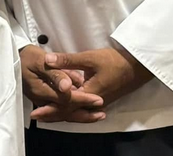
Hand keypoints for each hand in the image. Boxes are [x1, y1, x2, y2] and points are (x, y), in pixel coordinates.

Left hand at [32, 47, 152, 122]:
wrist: (136, 66)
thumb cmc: (114, 61)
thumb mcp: (89, 58)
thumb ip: (68, 61)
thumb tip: (47, 61)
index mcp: (90, 95)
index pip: (66, 106)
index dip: (50, 109)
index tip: (36, 112)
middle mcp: (94, 104)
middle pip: (70, 113)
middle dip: (53, 113)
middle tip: (36, 115)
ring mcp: (98, 103)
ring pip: (76, 111)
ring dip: (60, 112)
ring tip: (45, 112)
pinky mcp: (99, 99)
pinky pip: (82, 108)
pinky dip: (70, 108)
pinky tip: (62, 104)